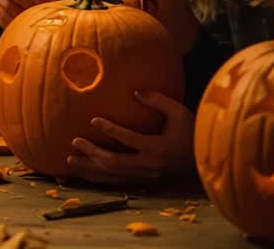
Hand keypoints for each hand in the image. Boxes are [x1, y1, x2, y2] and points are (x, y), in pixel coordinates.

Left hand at [66, 90, 194, 183]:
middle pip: (115, 162)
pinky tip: (83, 174)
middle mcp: (149, 165)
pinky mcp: (142, 182)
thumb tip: (135, 91)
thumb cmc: (191, 132)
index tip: (93, 120)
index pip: (130, 139)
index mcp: (158, 148)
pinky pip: (116, 182)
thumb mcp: (180, 113)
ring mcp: (145, 176)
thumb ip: (158, 100)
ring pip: (112, 175)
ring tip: (69, 160)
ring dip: (90, 169)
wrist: (204, 162)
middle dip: (93, 152)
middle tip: (75, 141)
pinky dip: (97, 179)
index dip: (110, 130)